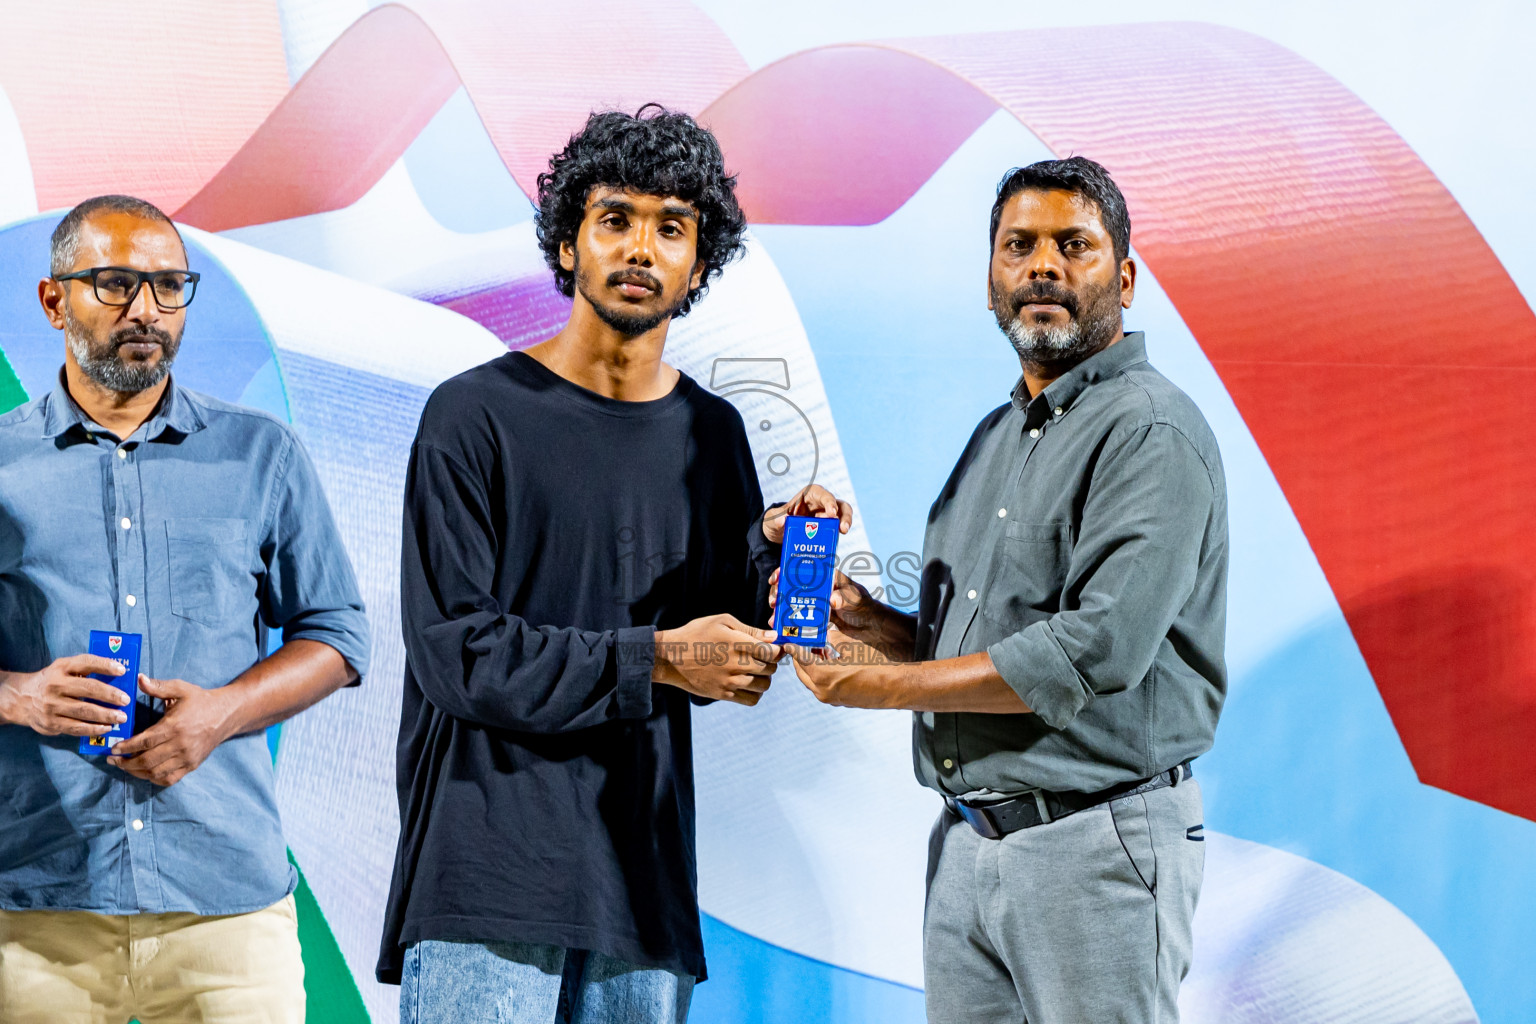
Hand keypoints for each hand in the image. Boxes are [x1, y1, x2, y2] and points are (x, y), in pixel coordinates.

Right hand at [0, 655, 130, 736]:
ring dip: (105, 715)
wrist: (20, 698)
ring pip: (84, 710)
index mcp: (62, 667)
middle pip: (88, 688)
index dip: (105, 665)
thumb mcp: (64, 669)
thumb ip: (86, 671)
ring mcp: (52, 705)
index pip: (86, 662)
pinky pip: (76, 727)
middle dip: (110, 695)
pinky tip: (106, 728)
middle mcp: (56, 684)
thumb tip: (119, 679)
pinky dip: (94, 729)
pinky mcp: (51, 722)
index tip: (123, 670)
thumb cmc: (53, 681)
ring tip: (122, 717)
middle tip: (126, 700)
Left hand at [108, 675, 234, 785]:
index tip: (113, 749)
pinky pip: (169, 779)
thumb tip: (139, 679)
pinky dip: (153, 779)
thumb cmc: (201, 701)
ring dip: (136, 772)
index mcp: (174, 726)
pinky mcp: (192, 765)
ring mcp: (187, 757)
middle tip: (113, 760)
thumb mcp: (181, 689)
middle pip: (146, 761)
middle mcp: (180, 745)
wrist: (226, 714)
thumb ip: (159, 686)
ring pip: (155, 773)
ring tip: (125, 766)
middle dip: (125, 763)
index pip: (144, 742)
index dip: (125, 748)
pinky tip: (145, 772)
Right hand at [654, 613, 782, 705]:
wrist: (671, 657)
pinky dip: (755, 693)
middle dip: (771, 663)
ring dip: (764, 678)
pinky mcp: (723, 695)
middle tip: (763, 658)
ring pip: (764, 686)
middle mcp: (734, 664)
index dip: (777, 650)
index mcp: (736, 643)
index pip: (771, 652)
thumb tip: (773, 637)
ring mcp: (729, 681)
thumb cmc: (697, 633)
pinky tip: (748, 683)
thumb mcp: (721, 622)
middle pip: (770, 669)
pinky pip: (751, 700)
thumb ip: (750, 630)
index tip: (773, 648)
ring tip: (755, 671)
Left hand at [761, 484, 853, 544]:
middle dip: (844, 515)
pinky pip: (835, 532)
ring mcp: (826, 518)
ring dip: (845, 524)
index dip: (829, 502)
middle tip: (842, 528)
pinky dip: (836, 538)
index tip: (831, 513)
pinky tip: (833, 545)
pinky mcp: (827, 530)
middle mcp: (821, 504)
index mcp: (809, 495)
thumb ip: (776, 518)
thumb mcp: (772, 519)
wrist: (778, 534)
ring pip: (842, 517)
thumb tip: (783, 520)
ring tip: (843, 532)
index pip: (823, 495)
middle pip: (839, 505)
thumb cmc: (776, 521)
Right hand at [768, 568, 879, 633]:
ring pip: (793, 601)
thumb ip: (845, 598)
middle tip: (773, 602)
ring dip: (781, 608)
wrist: (870, 628)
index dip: (786, 571)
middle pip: (792, 585)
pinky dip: (789, 622)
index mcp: (827, 577)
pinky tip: (780, 628)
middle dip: (779, 592)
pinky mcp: (814, 617)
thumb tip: (832, 600)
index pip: (803, 568)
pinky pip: (798, 617)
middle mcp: (818, 588)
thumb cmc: (865, 606)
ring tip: (774, 618)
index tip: (776, 579)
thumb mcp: (856, 599)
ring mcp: (815, 603)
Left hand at [788, 627, 905, 708]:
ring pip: (811, 680)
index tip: (788, 639)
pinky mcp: (839, 701)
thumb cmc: (876, 665)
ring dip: (811, 665)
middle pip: (802, 671)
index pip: (800, 658)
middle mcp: (822, 690)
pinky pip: (822, 686)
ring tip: (818, 649)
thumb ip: (832, 639)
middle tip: (802, 642)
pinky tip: (831, 662)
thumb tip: (824, 633)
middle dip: (800, 656)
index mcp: (822, 675)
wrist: (895, 687)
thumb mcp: (851, 646)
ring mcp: (831, 698)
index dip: (793, 646)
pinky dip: (821, 674)